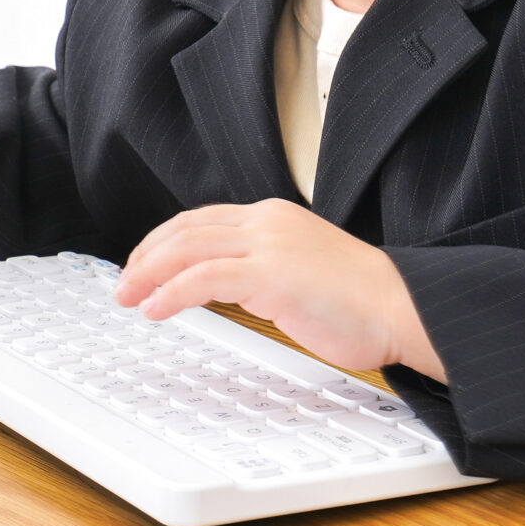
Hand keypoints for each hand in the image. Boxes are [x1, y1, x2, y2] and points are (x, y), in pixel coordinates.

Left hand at [112, 198, 447, 381]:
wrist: (401, 306)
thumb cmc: (362, 300)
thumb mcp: (303, 269)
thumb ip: (265, 268)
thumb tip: (229, 285)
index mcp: (274, 216)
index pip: (202, 219)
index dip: (163, 241)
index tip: (142, 264)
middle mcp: (266, 222)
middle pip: (185, 228)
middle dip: (146, 255)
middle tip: (123, 283)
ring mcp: (267, 245)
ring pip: (186, 249)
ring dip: (148, 274)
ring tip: (128, 297)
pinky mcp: (270, 274)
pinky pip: (202, 279)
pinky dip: (170, 293)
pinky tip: (156, 309)